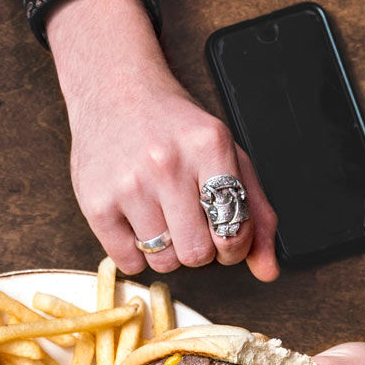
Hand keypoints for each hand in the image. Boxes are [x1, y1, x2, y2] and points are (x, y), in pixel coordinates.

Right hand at [46, 0, 277, 282]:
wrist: (115, 93)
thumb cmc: (175, 129)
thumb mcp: (226, 155)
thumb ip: (255, 212)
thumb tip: (268, 271)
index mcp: (209, 145)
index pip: (234, 231)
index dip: (234, 244)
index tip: (222, 231)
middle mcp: (167, 163)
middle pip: (198, 254)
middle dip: (199, 249)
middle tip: (190, 223)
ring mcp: (128, 184)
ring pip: (163, 262)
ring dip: (167, 251)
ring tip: (160, 216)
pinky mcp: (96, 203)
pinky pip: (128, 263)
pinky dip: (136, 253)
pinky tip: (136, 221)